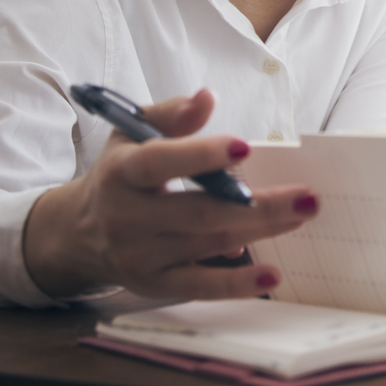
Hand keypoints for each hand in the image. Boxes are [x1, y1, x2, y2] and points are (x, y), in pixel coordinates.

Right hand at [23, 88, 315, 300]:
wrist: (79, 231)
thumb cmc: (121, 172)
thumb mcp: (132, 133)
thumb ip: (172, 114)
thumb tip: (207, 98)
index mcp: (121, 172)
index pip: (159, 163)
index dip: (201, 155)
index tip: (246, 148)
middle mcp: (127, 217)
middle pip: (198, 213)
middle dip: (257, 205)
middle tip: (306, 196)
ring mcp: (140, 256)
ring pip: (208, 245)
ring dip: (261, 230)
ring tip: (302, 213)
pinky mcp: (154, 285)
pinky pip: (200, 287)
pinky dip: (237, 284)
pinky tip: (272, 274)